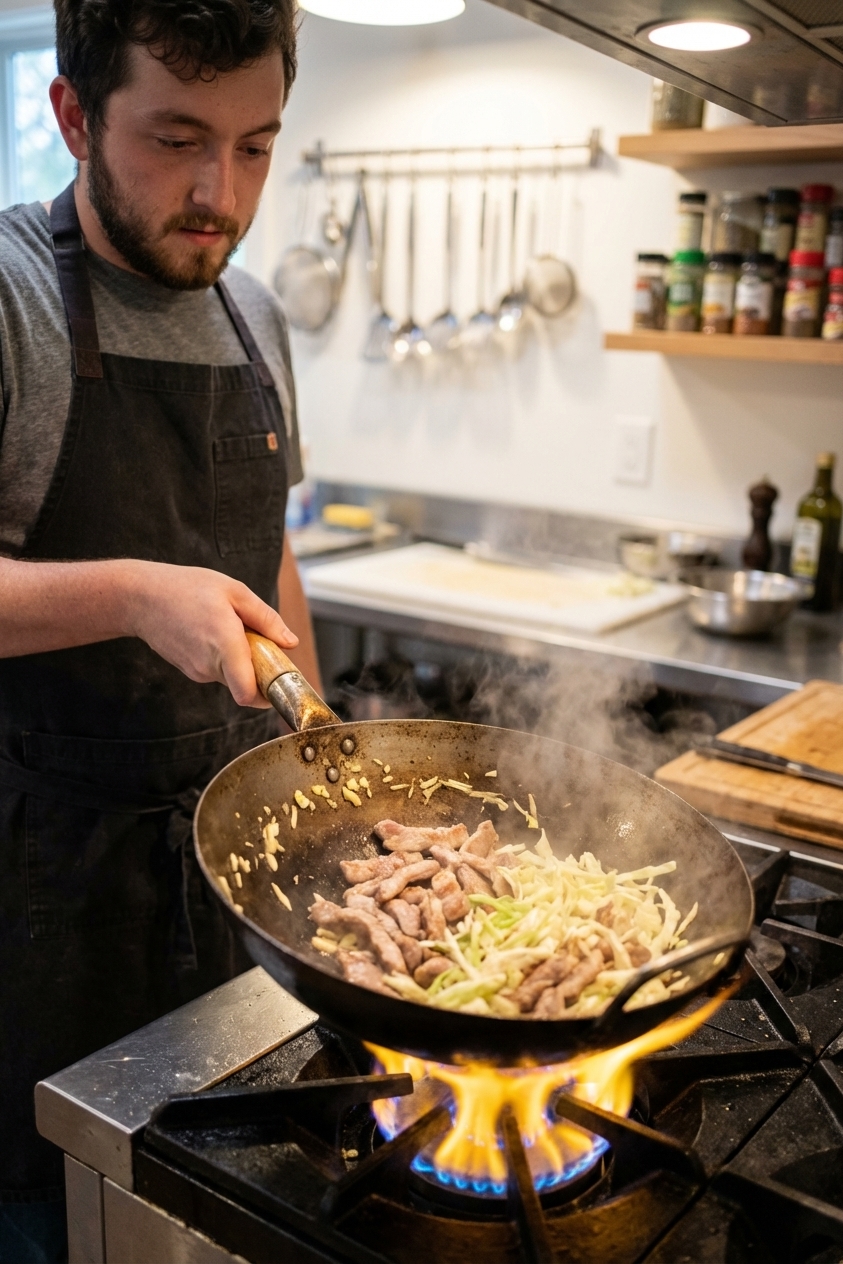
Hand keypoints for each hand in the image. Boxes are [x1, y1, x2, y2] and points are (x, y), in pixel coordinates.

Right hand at [123, 561, 298, 706]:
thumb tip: (290, 642)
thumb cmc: (186, 588)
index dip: (267, 696)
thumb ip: (266, 618)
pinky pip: (215, 670)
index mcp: (225, 644)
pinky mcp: (188, 669)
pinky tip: (212, 632)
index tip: (279, 682)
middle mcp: (210, 665)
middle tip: (260, 642)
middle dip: (258, 670)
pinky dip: (223, 658)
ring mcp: (196, 671)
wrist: (139, 597)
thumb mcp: (234, 591)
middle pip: (245, 684)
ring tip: (230, 628)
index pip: (248, 694)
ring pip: (231, 676)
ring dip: (239, 660)